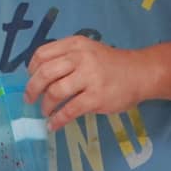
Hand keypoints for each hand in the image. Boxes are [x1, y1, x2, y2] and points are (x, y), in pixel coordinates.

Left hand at [23, 36, 151, 131]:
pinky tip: (53, 125)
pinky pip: (69, 111)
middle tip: (29, 99)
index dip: (31, 68)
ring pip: (55, 92)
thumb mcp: (87, 50)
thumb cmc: (110, 64)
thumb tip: (38, 76)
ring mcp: (89, 78)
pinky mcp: (96, 98)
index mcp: (75, 45)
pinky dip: (57, 120)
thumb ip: (66, 57)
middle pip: (44, 73)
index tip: (31, 78)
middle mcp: (81, 58)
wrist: (140, 73)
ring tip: (45, 111)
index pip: (42, 54)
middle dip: (32, 89)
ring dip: (45, 105)